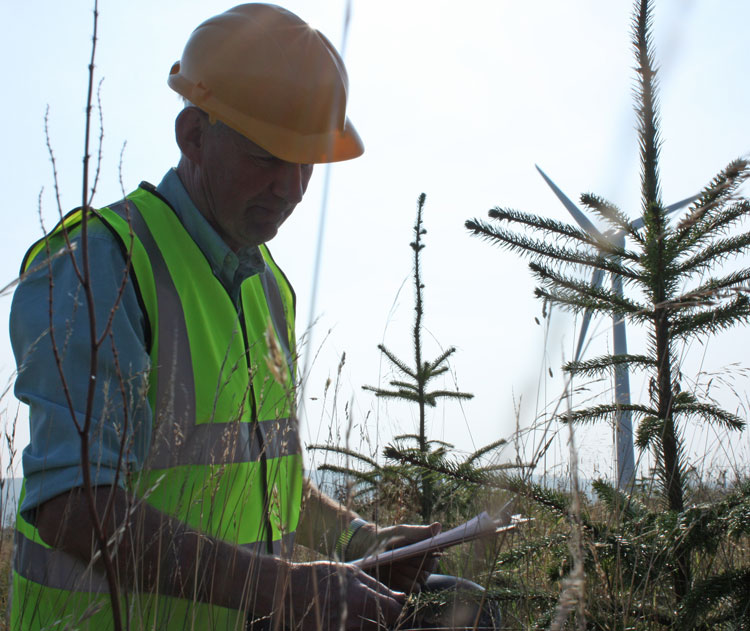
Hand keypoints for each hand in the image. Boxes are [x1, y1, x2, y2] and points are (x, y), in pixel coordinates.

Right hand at [285, 560, 405, 630]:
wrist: (288, 590)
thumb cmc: (321, 576)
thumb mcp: (351, 573)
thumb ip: (378, 587)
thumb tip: (401, 597)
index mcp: (361, 599)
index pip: (393, 612)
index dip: (395, 608)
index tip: (392, 605)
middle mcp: (353, 620)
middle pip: (381, 625)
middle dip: (379, 617)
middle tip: (366, 607)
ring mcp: (341, 630)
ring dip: (365, 624)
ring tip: (350, 610)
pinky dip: (351, 627)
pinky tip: (341, 618)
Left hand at [349, 522, 441, 592]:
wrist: (371, 550)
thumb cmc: (390, 537)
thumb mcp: (403, 532)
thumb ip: (420, 532)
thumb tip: (438, 525)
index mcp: (428, 549)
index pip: (436, 552)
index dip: (428, 551)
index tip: (417, 548)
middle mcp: (426, 564)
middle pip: (429, 567)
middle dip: (416, 561)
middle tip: (402, 555)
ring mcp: (418, 576)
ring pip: (422, 578)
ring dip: (409, 571)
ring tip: (395, 562)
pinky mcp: (408, 586)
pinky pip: (413, 588)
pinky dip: (405, 582)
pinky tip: (395, 574)